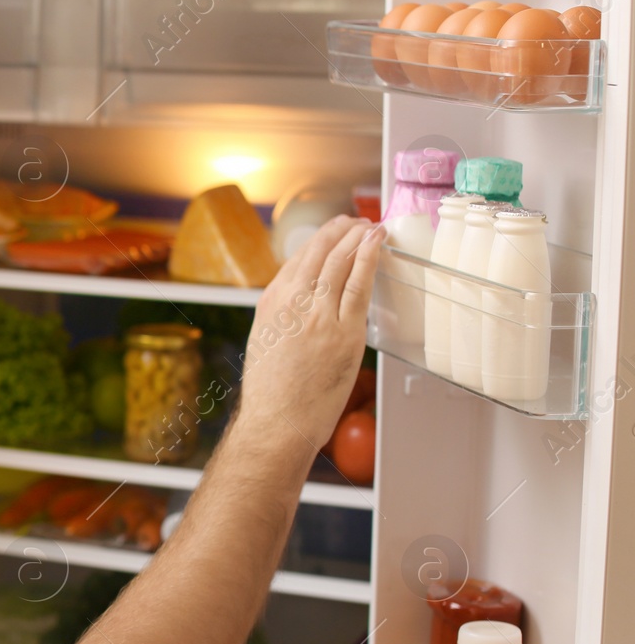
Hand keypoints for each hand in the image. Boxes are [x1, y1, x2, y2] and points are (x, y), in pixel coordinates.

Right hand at [237, 215, 381, 450]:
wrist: (276, 422)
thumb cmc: (272, 394)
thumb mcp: (266, 344)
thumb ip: (284, 319)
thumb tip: (304, 308)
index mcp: (270, 304)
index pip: (297, 260)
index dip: (320, 241)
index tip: (334, 233)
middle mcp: (291, 302)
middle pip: (318, 252)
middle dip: (339, 230)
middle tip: (356, 221)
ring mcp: (318, 315)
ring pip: (339, 261)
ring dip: (357, 237)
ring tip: (371, 226)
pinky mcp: (343, 331)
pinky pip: (359, 284)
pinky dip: (369, 257)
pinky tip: (377, 242)